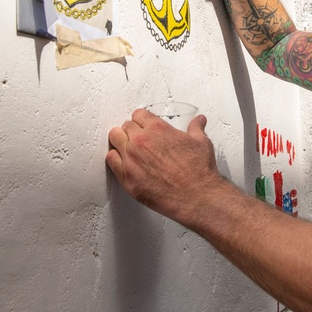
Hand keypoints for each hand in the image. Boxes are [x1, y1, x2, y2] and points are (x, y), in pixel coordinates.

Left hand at [106, 108, 220, 224]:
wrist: (196, 196)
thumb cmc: (198, 172)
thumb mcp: (201, 142)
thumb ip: (196, 128)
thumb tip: (198, 121)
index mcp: (157, 129)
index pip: (139, 114)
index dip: (142, 119)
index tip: (144, 124)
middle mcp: (141, 142)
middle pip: (125, 126)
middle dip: (131, 130)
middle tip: (137, 137)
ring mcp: (131, 159)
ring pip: (114, 139)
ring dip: (120, 141)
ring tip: (127, 147)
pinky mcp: (126, 178)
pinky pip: (111, 160)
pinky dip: (115, 158)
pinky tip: (122, 161)